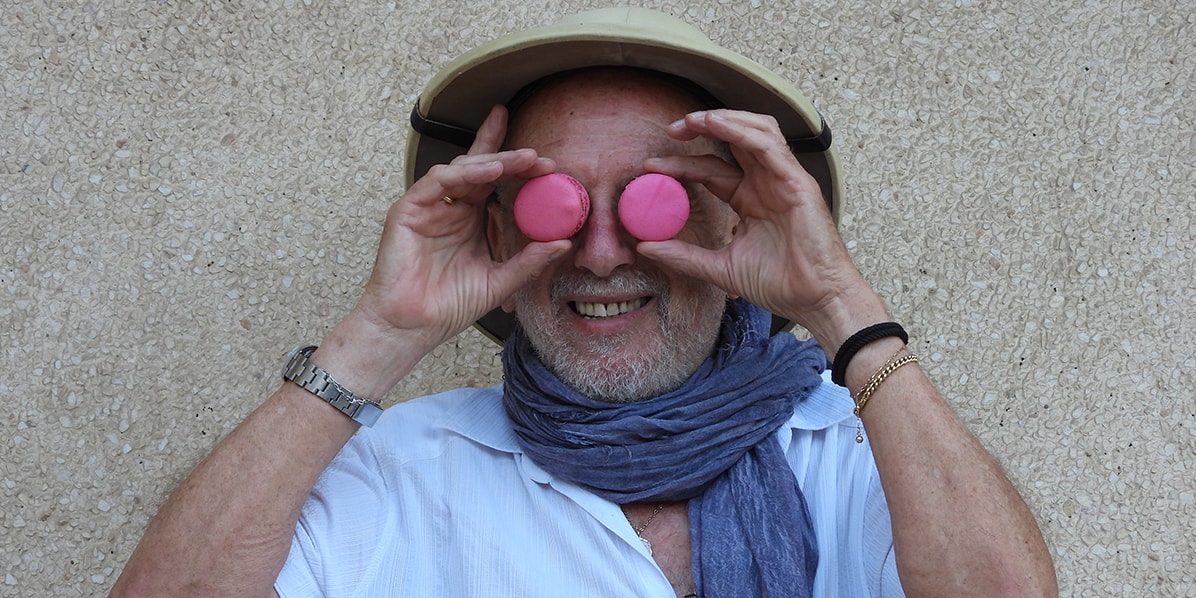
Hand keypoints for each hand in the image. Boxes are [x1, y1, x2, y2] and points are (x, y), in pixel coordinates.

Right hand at [353, 105, 569, 349]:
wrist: (413, 327)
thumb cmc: (450, 306)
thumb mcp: (500, 280)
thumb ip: (529, 261)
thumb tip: (564, 243)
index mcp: (470, 219)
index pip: (495, 182)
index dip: (519, 168)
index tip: (550, 167)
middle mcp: (450, 207)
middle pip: (480, 168)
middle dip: (511, 158)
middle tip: (540, 157)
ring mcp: (429, 206)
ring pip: (462, 169)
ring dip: (494, 160)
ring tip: (524, 160)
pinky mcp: (408, 209)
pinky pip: (438, 181)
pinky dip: (465, 173)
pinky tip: (491, 170)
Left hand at [637, 109, 886, 352]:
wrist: (814, 301)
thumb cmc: (779, 284)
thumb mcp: (720, 268)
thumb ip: (684, 255)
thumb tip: (645, 247)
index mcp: (749, 198)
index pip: (711, 170)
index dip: (682, 164)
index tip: (650, 168)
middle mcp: (766, 183)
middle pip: (732, 139)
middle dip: (701, 127)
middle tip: (671, 130)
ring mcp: (783, 179)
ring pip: (754, 131)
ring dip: (723, 120)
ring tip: (692, 120)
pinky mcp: (797, 182)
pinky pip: (768, 146)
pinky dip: (741, 131)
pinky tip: (717, 125)